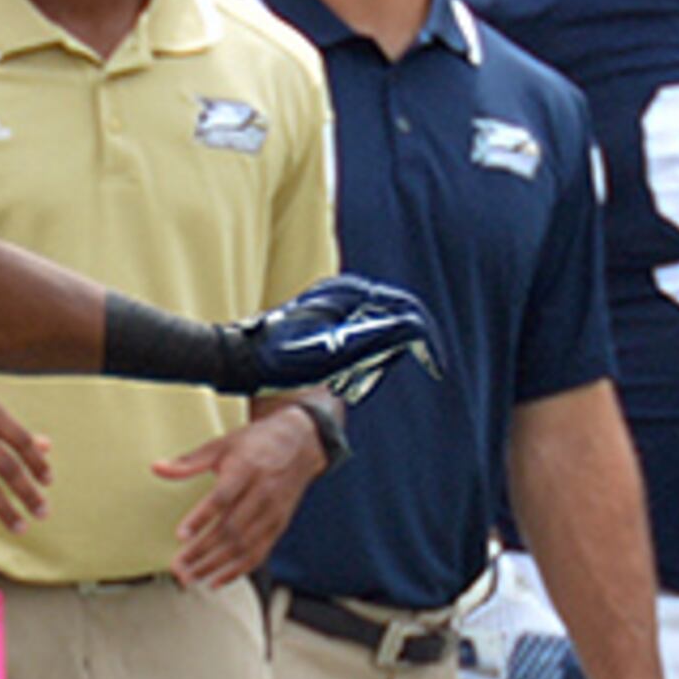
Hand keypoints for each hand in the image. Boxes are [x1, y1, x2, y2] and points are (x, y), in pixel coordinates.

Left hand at [152, 405, 329, 587]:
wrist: (299, 443)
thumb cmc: (254, 443)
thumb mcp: (222, 445)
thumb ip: (189, 461)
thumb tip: (156, 468)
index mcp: (246, 470)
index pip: (222, 498)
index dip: (201, 518)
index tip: (181, 535)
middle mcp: (262, 493)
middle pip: (231, 528)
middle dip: (202, 551)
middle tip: (178, 567)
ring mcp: (273, 512)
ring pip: (243, 546)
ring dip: (215, 565)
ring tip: (190, 578)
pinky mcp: (279, 525)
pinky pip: (258, 553)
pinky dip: (237, 570)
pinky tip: (216, 581)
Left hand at [230, 275, 438, 405]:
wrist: (242, 362)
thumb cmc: (286, 358)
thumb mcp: (341, 349)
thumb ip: (383, 334)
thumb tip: (418, 328)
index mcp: (350, 290)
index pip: (406, 309)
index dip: (426, 340)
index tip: (435, 368)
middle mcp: (343, 292)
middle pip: (391, 323)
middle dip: (386, 357)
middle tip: (362, 384)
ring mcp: (333, 306)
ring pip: (374, 335)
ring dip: (370, 364)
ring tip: (346, 387)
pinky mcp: (324, 322)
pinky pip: (357, 341)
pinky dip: (357, 364)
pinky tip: (341, 384)